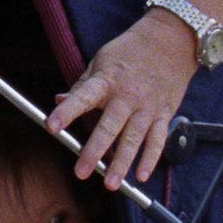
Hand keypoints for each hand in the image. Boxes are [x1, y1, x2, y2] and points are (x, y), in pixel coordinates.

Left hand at [47, 10, 197, 189]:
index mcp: (106, 80)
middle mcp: (127, 95)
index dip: (66, 112)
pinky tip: (141, 175)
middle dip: (94, 151)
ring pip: (134, 139)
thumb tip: (59, 100)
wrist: (172, 39)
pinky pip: (158, 139)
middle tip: (81, 172)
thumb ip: (82, 85)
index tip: (51, 126)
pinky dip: (151, 158)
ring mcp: (147, 106)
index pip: (82, 97)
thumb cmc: (131, 51)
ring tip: (111, 183)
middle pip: (109, 127)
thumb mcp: (101, 61)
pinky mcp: (164, 113)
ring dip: (122, 163)